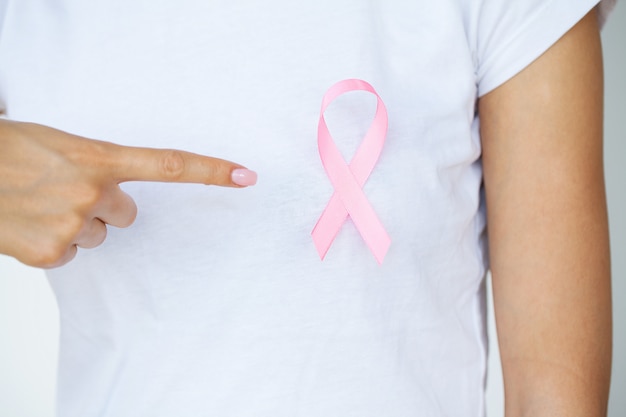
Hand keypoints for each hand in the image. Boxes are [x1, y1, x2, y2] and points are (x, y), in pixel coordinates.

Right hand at [0, 119, 256, 267]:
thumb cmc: (8, 149)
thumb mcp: (60, 144)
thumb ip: (96, 165)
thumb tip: (114, 187)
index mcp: (99, 157)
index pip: (170, 164)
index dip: (212, 171)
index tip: (246, 176)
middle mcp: (94, 192)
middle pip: (127, 213)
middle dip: (103, 206)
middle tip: (64, 189)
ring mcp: (73, 224)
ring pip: (98, 234)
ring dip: (77, 223)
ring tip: (40, 203)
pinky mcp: (51, 252)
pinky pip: (71, 253)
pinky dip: (53, 242)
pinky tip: (28, 223)